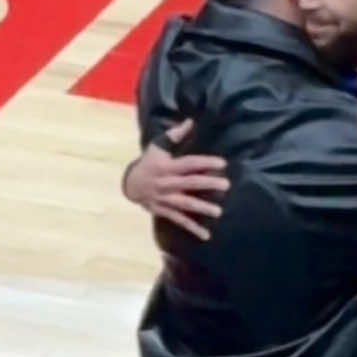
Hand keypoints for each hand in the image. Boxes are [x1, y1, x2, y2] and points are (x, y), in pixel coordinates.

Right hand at [121, 119, 228, 239]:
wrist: (130, 184)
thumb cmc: (148, 163)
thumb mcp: (157, 146)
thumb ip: (174, 135)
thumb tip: (190, 122)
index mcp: (167, 166)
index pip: (189, 164)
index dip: (205, 163)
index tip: (222, 164)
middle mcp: (167, 183)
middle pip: (190, 184)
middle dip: (208, 185)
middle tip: (226, 185)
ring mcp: (166, 199)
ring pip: (186, 204)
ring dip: (202, 208)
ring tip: (218, 212)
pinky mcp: (165, 211)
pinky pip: (180, 221)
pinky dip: (192, 228)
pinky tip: (206, 235)